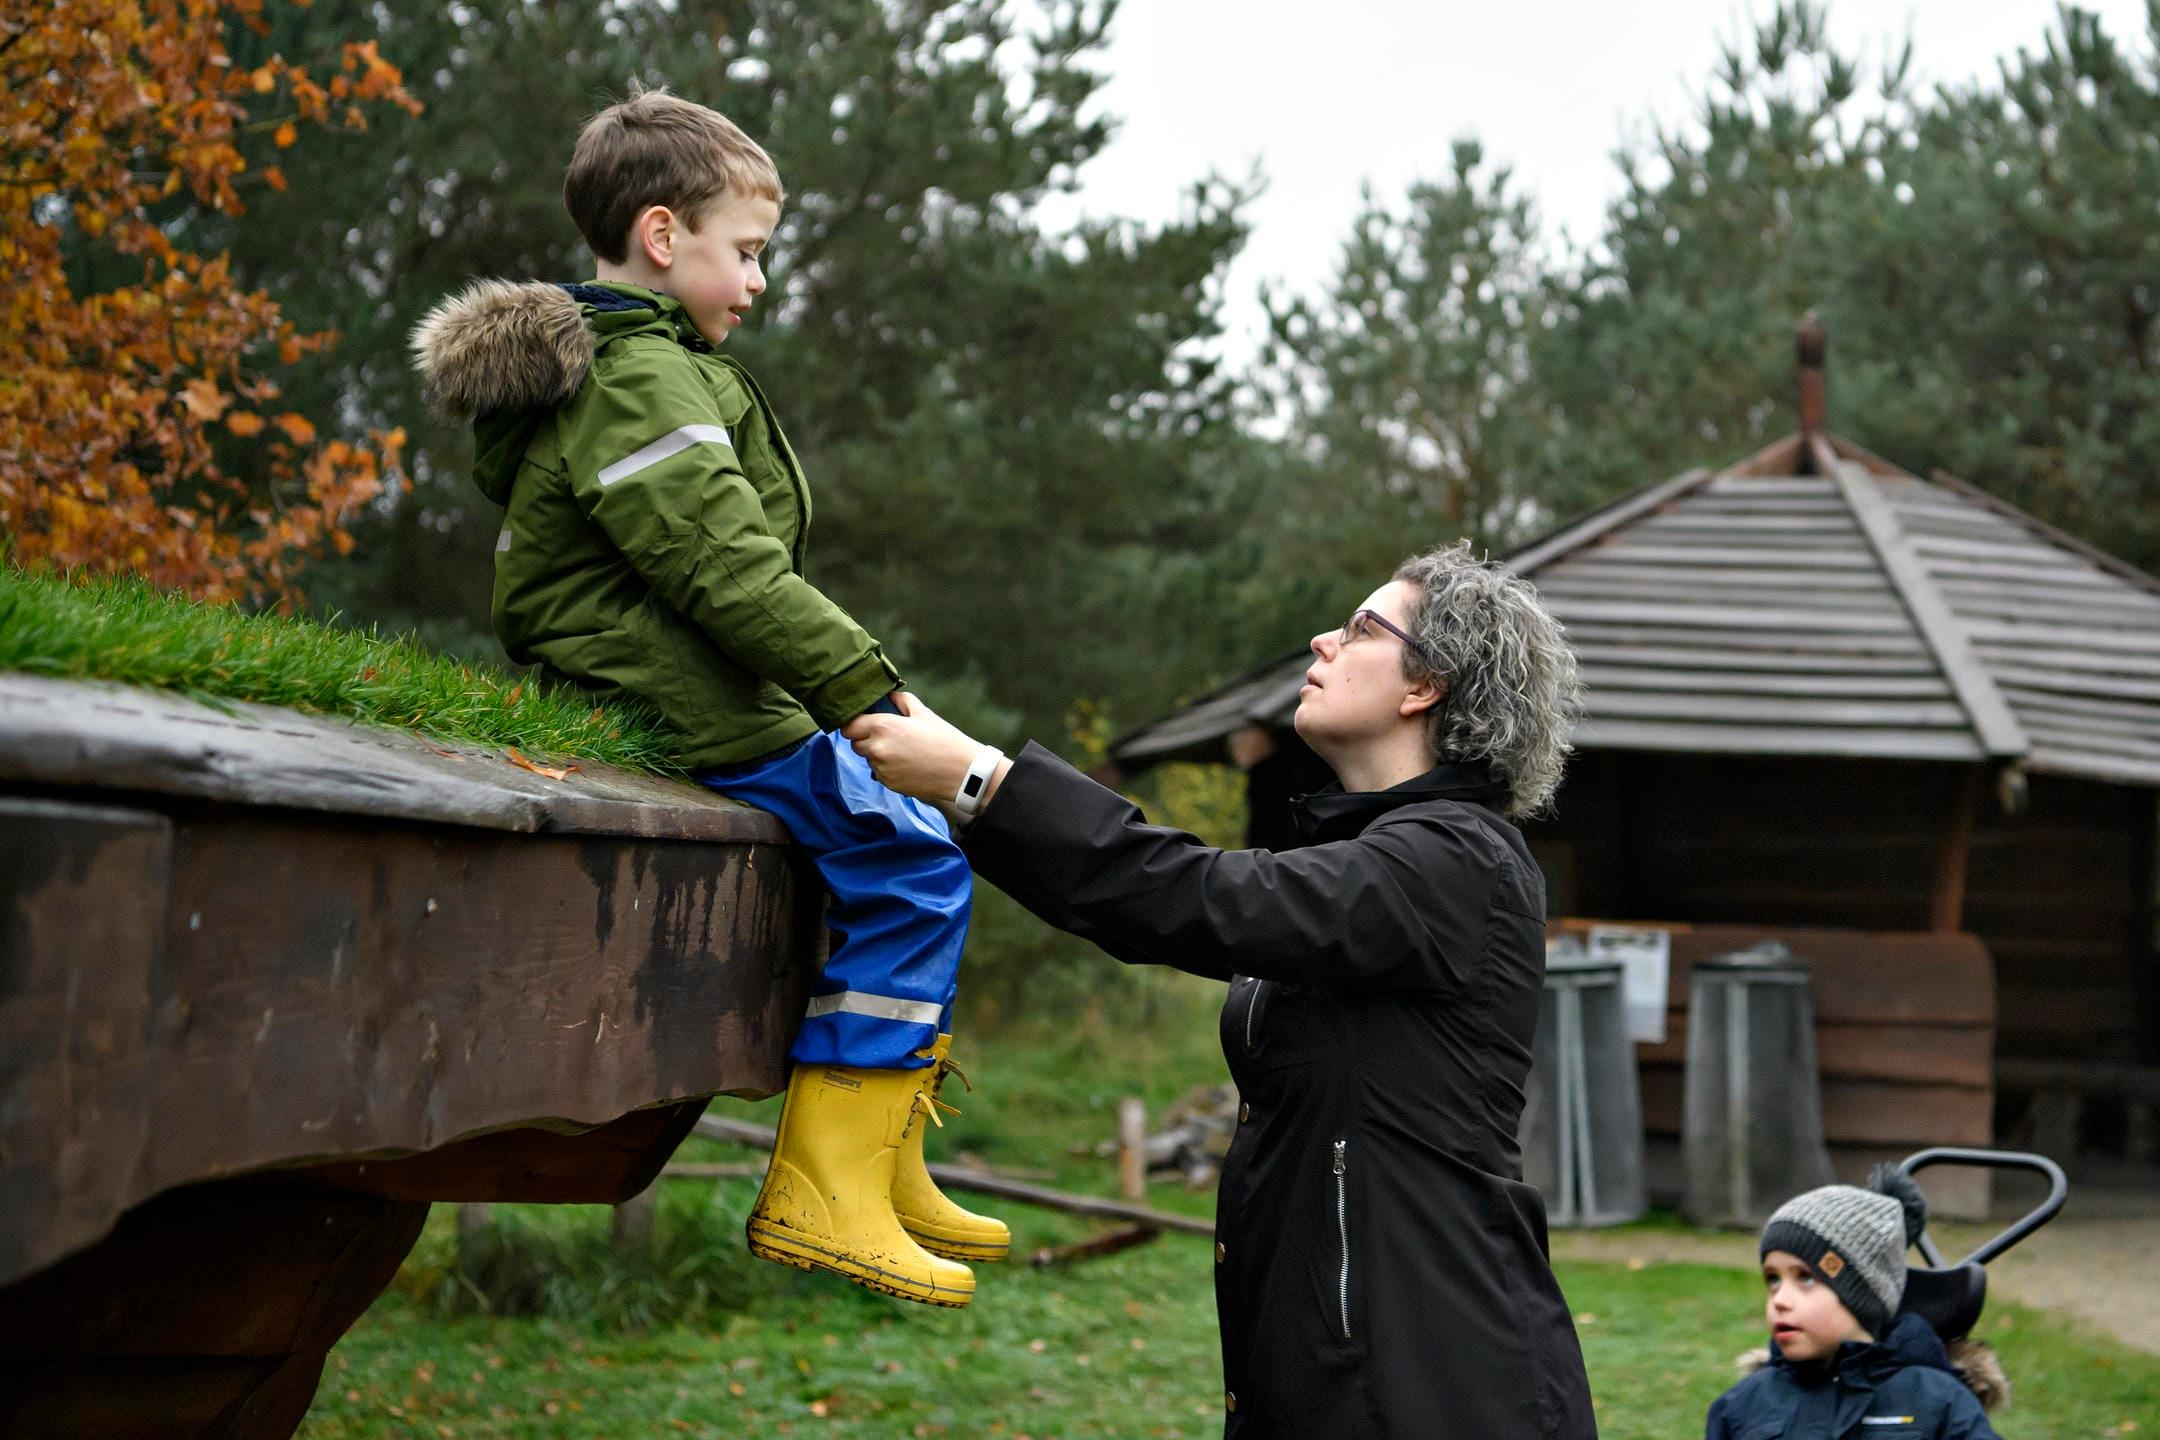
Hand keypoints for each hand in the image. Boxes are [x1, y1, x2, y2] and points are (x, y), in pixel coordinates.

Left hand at [842, 692, 989, 805]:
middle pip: (855, 743)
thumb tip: (888, 697)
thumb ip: (901, 700)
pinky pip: (879, 773)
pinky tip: (907, 764)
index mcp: (883, 726)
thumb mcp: (923, 713)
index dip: (854, 724)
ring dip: (877, 754)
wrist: (961, 772)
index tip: (863, 722)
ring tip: (902, 751)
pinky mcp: (889, 784)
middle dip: (865, 739)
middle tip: (886, 736)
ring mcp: (882, 769)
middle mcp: (877, 748)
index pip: (848, 726)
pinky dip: (887, 768)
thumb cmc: (944, 740)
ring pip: (868, 759)